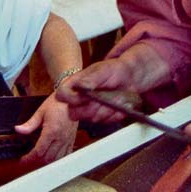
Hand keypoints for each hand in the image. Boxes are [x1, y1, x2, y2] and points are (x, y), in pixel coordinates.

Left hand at [15, 95, 77, 167]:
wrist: (72, 98)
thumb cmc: (57, 103)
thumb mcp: (41, 111)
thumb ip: (30, 124)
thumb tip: (18, 130)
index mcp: (52, 131)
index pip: (39, 152)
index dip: (29, 159)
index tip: (23, 160)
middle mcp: (61, 138)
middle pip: (47, 159)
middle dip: (36, 163)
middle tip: (28, 161)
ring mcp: (68, 140)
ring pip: (57, 159)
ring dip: (47, 163)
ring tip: (38, 161)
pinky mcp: (72, 139)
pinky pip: (66, 155)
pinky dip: (58, 160)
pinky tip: (52, 159)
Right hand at [55, 42, 170, 123]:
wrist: (129, 78)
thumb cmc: (113, 70)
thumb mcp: (103, 70)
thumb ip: (91, 78)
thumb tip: (80, 86)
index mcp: (74, 85)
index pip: (62, 96)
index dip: (71, 98)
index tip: (86, 94)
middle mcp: (78, 101)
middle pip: (73, 114)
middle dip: (91, 106)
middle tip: (104, 95)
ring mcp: (88, 111)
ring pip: (92, 118)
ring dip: (106, 108)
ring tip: (114, 95)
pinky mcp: (100, 118)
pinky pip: (106, 121)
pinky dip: (115, 112)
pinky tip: (118, 102)